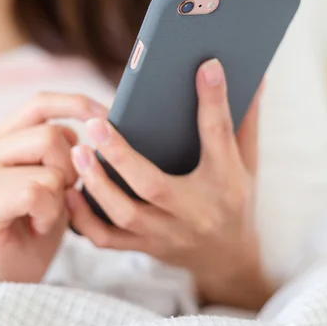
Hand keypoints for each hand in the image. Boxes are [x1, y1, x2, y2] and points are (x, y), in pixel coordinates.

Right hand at [0, 93, 107, 282]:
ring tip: (45, 214)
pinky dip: (48, 212)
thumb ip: (63, 148)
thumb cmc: (38, 224)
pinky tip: (39, 225)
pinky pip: (34, 193)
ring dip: (60, 197)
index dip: (77, 105)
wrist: (11, 275)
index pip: (40, 103)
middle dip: (72, 168)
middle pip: (51, 136)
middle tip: (62, 195)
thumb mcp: (55, 178)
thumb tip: (96, 120)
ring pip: (47, 169)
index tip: (109, 115)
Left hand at [67, 61, 274, 310]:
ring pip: (125, 214)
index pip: (220, 137)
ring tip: (78, 152)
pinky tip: (72, 191)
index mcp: (226, 182)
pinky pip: (108, 240)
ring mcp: (168, 233)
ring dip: (97, 184)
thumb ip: (245, 122)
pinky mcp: (146, 247)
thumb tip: (254, 77)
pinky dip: (84, 218)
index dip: (213, 101)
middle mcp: (196, 211)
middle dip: (121, 154)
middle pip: (154, 185)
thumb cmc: (234, 201)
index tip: (205, 65)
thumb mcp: (248, 163)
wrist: (229, 260)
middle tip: (95, 123)